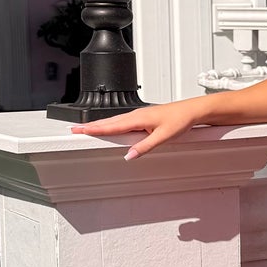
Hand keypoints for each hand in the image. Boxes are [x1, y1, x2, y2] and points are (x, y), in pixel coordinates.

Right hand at [70, 98, 207, 160]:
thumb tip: (130, 155)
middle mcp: (136, 115)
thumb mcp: (163, 136)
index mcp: (138, 118)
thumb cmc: (181, 120)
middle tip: (74, 129)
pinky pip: (122, 121)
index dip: (94, 129)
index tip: (80, 130)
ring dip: (99, 125)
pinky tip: (109, 127)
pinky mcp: (143, 118)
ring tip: (86, 129)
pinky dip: (111, 124)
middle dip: (90, 126)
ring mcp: (139, 116)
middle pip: (108, 122)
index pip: (111, 126)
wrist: (192, 111)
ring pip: (114, 121)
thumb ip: (145, 146)